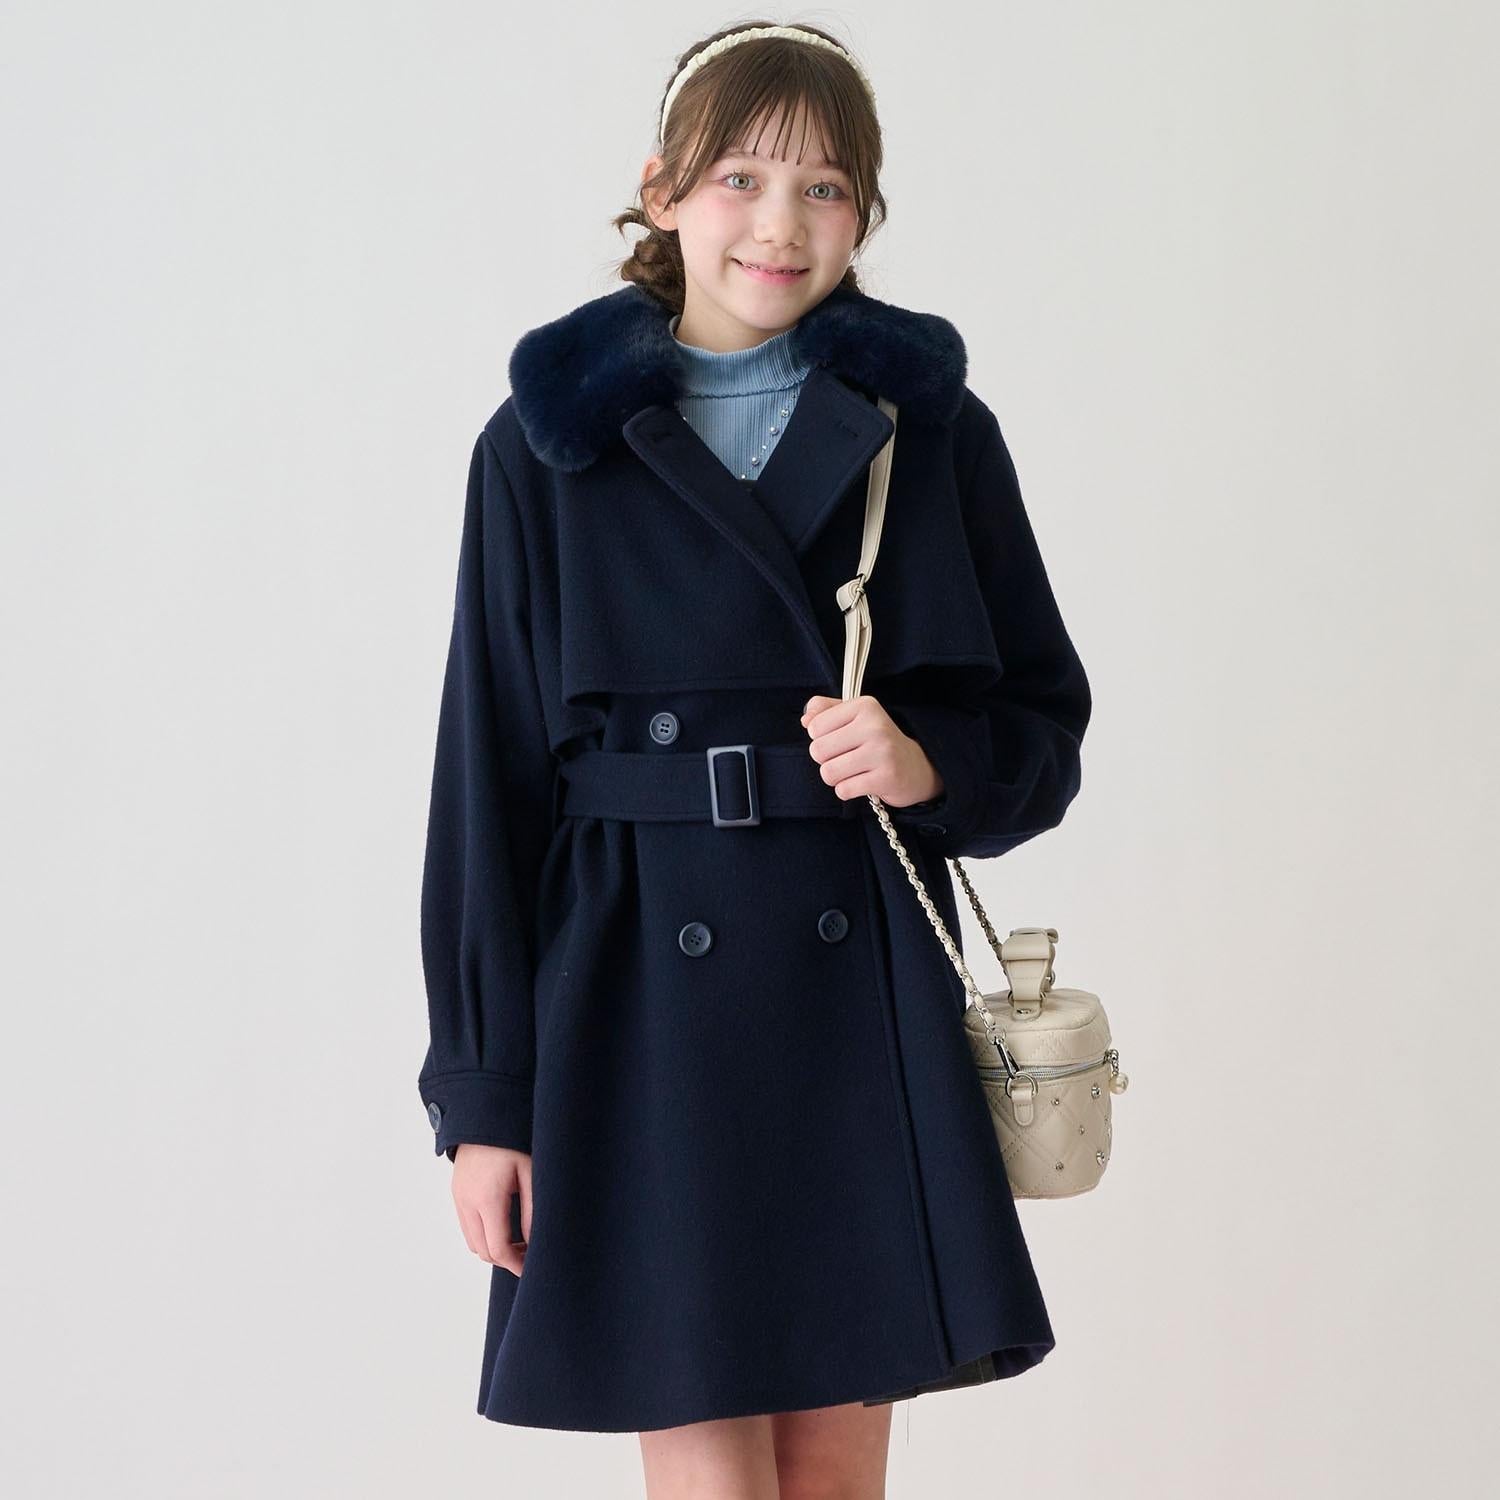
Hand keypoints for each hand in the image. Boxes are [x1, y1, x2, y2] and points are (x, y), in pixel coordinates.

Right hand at [452, 1144, 530, 1274]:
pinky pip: (467, 1226)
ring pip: (473, 1242)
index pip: (498, 1249)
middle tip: (529, 1252)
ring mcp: (459, 1198)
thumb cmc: (511, 1140)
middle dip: (506, 1258)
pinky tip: (503, 1224)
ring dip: (493, 1247)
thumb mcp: (530, 1172)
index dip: (516, 1264)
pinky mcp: (457, 1193)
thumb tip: (535, 1241)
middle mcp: (467, 1202)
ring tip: (518, 1239)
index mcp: (488, 1199)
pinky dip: (483, 1234)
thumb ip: (533, 1209)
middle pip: (483, 1251)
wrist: (483, 1115)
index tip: (531, 1268)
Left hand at [800, 694, 943, 806]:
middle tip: (845, 758)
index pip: (815, 726)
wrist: (916, 767)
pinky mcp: (886, 778)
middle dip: (826, 760)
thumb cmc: (877, 741)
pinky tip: (862, 782)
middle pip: (818, 751)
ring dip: (835, 777)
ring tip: (852, 771)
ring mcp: (882, 752)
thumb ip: (826, 711)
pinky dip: (847, 790)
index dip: (821, 738)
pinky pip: (843, 790)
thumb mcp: (854, 717)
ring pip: (828, 772)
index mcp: (865, 706)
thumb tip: (805, 719)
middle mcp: (875, 726)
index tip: (840, 740)